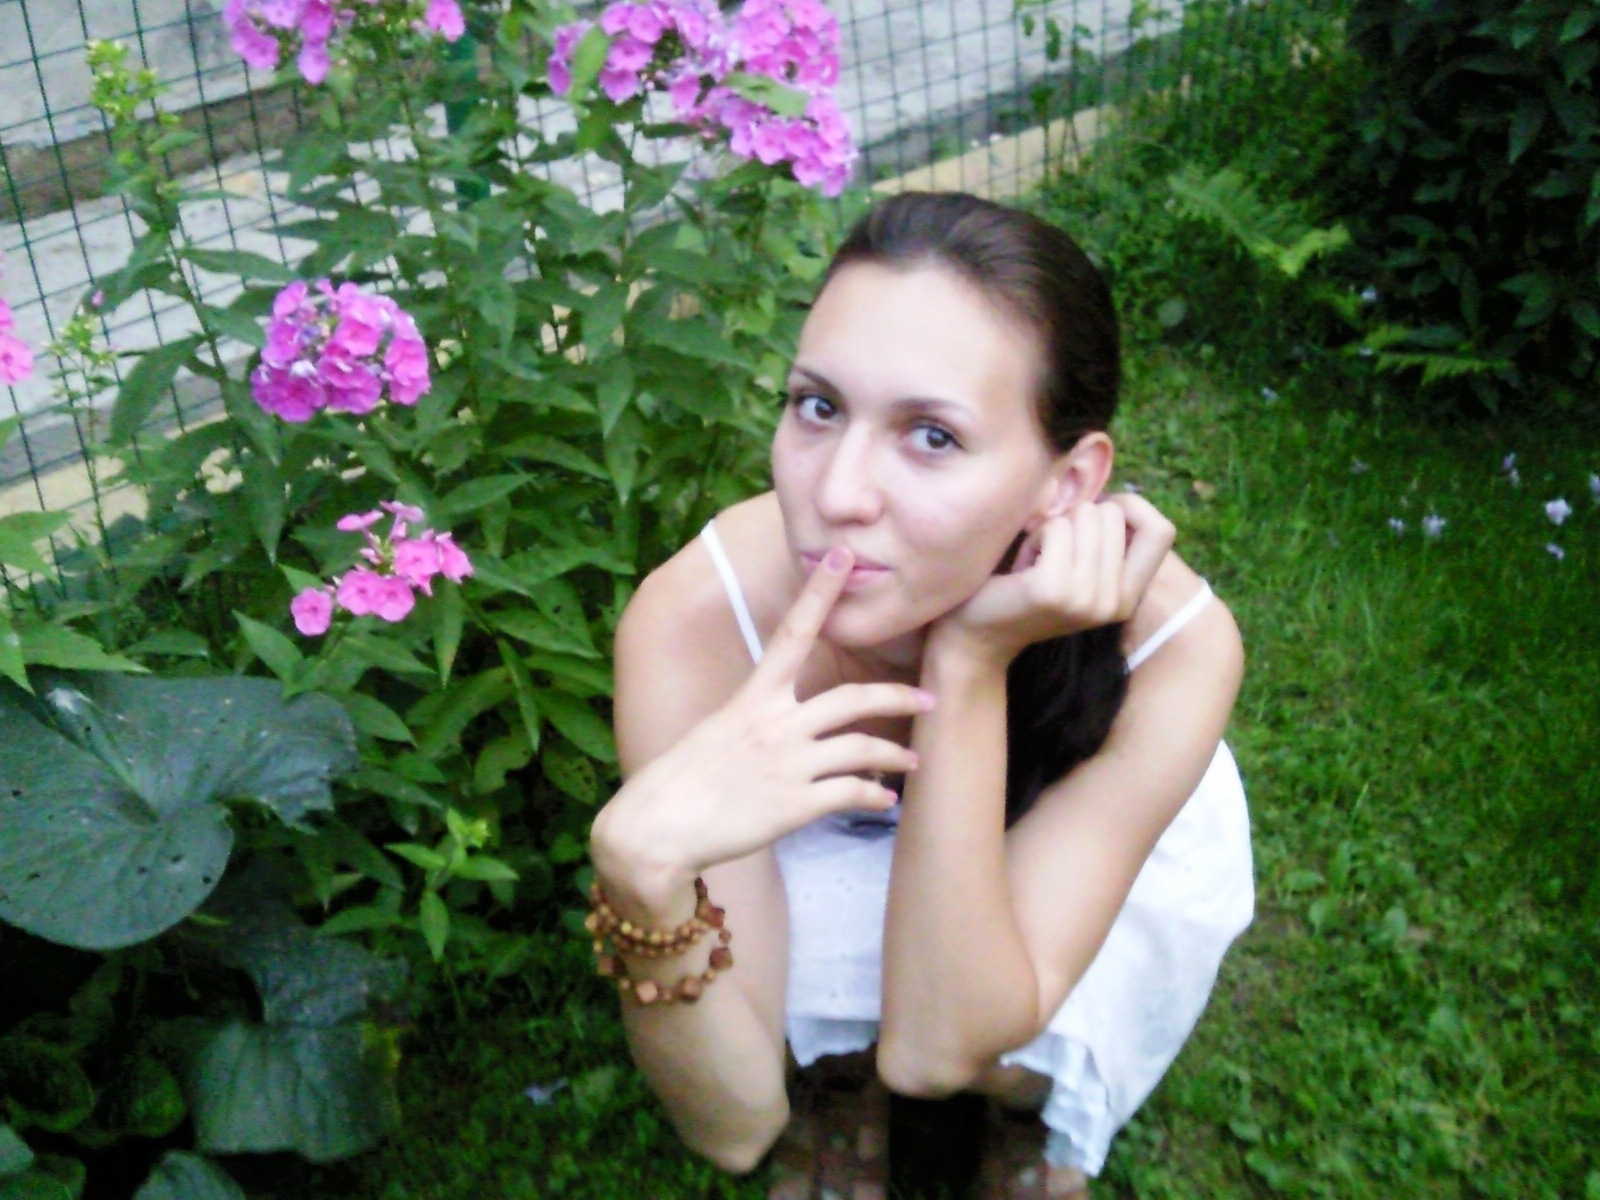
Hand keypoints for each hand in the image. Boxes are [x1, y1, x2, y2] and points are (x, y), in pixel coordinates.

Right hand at [593, 547, 933, 886]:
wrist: (658, 828)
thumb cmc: (685, 778)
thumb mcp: (720, 730)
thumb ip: (759, 717)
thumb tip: (788, 719)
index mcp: (753, 697)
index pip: (794, 632)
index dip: (821, 591)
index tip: (845, 555)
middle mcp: (775, 723)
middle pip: (853, 697)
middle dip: (898, 696)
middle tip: (929, 696)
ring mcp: (787, 764)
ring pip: (862, 748)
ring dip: (895, 754)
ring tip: (913, 760)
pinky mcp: (795, 805)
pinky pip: (851, 793)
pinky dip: (875, 795)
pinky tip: (884, 799)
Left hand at [930, 492, 1175, 668]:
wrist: (977, 635)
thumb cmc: (1024, 588)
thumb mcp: (1079, 567)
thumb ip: (1104, 538)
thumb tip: (1116, 496)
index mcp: (1128, 598)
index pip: (1162, 531)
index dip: (1132, 508)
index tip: (1093, 518)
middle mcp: (1115, 603)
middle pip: (1113, 514)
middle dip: (1075, 519)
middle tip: (1051, 552)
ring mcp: (1087, 598)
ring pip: (1085, 514)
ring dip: (1052, 527)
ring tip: (1035, 559)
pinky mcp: (1054, 589)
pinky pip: (1055, 526)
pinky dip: (1034, 535)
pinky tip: (1022, 565)